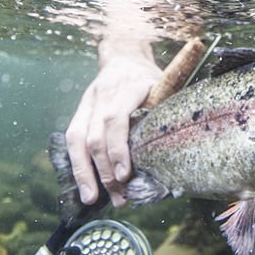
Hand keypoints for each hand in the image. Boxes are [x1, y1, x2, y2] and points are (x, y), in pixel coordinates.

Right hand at [64, 51, 160, 207]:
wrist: (124, 55)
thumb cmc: (149, 77)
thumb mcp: (164, 85)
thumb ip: (166, 110)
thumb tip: (183, 143)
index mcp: (128, 86)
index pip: (115, 119)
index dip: (118, 149)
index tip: (124, 176)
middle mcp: (103, 93)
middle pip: (95, 135)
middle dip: (104, 170)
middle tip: (118, 197)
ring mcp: (87, 101)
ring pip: (77, 138)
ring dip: (83, 171)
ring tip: (91, 198)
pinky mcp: (79, 110)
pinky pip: (72, 137)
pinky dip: (75, 162)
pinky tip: (83, 183)